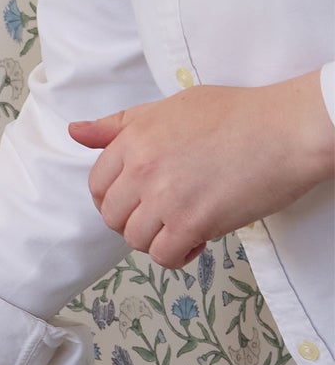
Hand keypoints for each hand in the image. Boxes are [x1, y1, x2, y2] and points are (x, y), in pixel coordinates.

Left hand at [70, 73, 334, 268]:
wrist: (291, 129)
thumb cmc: (240, 114)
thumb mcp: (173, 107)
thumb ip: (120, 125)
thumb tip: (75, 132)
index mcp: (135, 137)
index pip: (97, 184)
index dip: (116, 197)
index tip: (139, 199)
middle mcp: (142, 167)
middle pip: (113, 216)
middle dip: (137, 219)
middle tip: (168, 210)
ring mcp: (164, 197)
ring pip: (135, 239)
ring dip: (159, 237)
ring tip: (187, 221)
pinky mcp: (190, 223)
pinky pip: (163, 256)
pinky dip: (180, 254)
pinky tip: (199, 238)